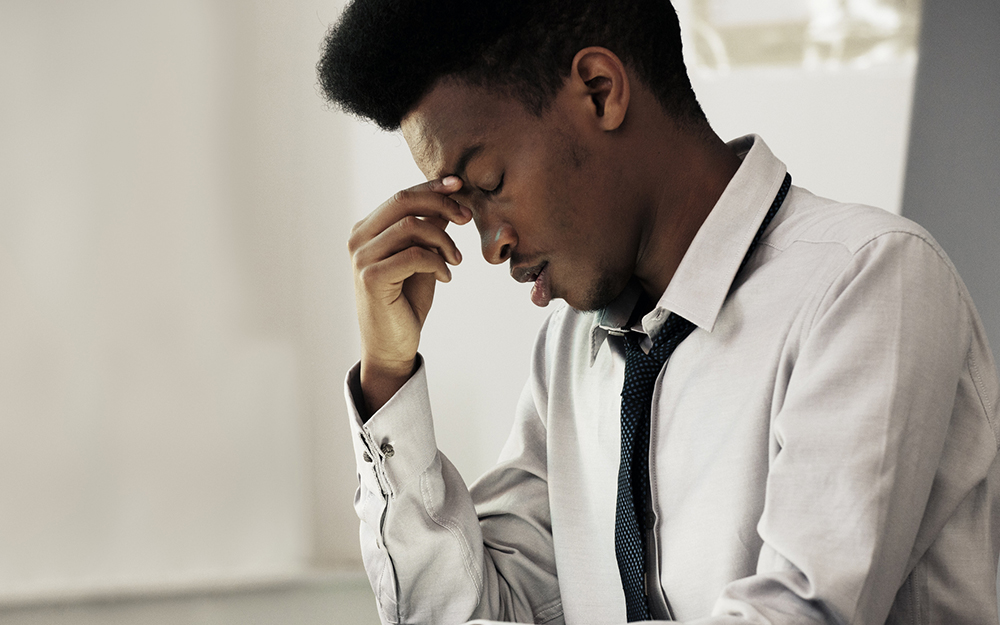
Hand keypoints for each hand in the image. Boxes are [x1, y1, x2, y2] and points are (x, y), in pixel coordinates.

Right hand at [348, 176, 470, 415]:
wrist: (392, 344)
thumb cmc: (406, 300)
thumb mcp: (422, 256)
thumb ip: (430, 227)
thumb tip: (451, 196)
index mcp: (366, 229)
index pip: (402, 196)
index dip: (433, 187)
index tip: (459, 186)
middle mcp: (358, 239)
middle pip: (403, 201)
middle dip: (442, 204)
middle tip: (467, 219)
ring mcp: (361, 257)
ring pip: (412, 226)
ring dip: (444, 241)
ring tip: (455, 260)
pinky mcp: (372, 277)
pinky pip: (414, 255)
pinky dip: (437, 263)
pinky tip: (445, 277)